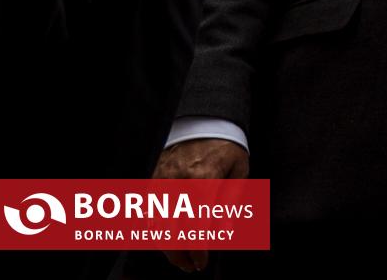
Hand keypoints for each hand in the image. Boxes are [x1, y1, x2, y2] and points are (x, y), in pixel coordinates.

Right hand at [153, 138, 247, 272]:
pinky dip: (154, 231)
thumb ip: (231, 203)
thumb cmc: (226, 148)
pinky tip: (165, 240)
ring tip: (180, 258)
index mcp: (204, 179)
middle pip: (172, 231)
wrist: (204, 121)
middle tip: (191, 266)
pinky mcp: (151, 180)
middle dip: (180, 255)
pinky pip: (147, 212)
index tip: (202, 263)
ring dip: (166, 247)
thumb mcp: (239, 171)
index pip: (197, 226)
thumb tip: (224, 233)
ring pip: (155, 225)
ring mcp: (161, 181)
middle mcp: (178, 181)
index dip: (198, 250)